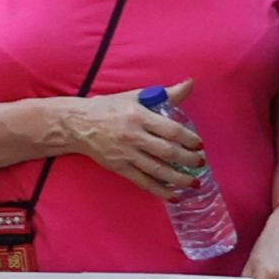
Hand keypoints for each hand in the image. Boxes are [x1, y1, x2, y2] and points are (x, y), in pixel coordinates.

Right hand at [63, 94, 207, 196]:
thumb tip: (191, 83)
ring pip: (158, 170)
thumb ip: (166, 94)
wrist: (77, 124)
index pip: (170, 130)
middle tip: (200, 163)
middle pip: (167, 152)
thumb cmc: (108, 108)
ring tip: (194, 182)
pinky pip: (143, 181)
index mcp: (139, 116)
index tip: (200, 145)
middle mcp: (133, 136)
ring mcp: (126, 153)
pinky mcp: (119, 167)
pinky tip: (174, 195)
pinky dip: (159, 190)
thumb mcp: (136, 97)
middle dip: (188, 160)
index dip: (189, 139)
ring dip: (179, 178)